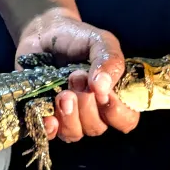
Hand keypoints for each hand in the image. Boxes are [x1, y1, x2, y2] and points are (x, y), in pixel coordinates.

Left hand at [15, 8, 138, 141]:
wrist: (44, 34)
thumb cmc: (78, 38)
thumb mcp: (101, 41)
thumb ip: (110, 61)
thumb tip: (103, 88)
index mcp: (114, 96)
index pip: (126, 121)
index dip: (116, 113)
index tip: (103, 94)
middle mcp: (93, 112)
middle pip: (96, 128)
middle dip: (86, 105)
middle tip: (75, 77)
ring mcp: (69, 117)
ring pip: (74, 134)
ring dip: (69, 114)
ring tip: (62, 91)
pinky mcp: (46, 117)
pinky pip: (50, 135)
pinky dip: (50, 128)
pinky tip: (48, 116)